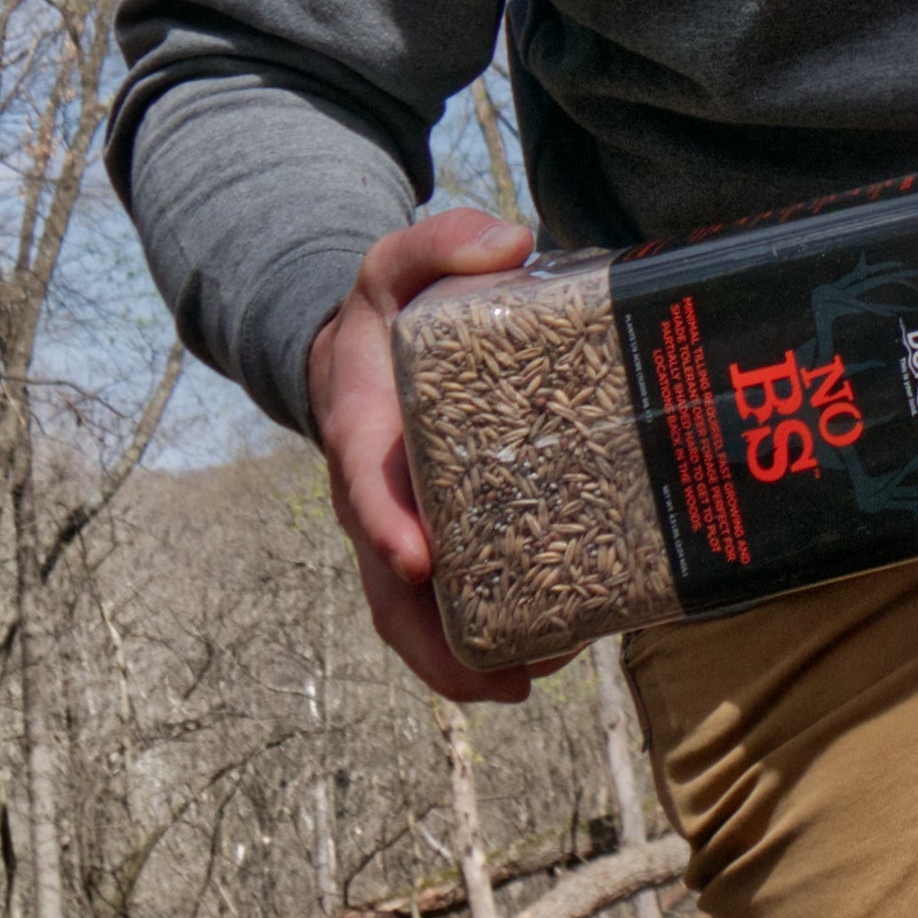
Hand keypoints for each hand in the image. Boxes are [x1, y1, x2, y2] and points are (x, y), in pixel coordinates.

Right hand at [307, 206, 539, 702]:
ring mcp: (406, 534)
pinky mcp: (441, 546)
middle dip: (435, 642)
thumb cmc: (385, 317)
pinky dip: (492, 636)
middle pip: (389, 593)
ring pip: (420, 619)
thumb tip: (513, 241)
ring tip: (542, 672)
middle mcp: (378, 502)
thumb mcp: (396, 263)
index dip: (387, 528)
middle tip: (503, 676)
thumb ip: (441, 242)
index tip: (417, 558)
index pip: (366, 487)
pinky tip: (555, 647)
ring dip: (471, 658)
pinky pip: (455, 606)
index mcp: (363, 434)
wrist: (362, 357)